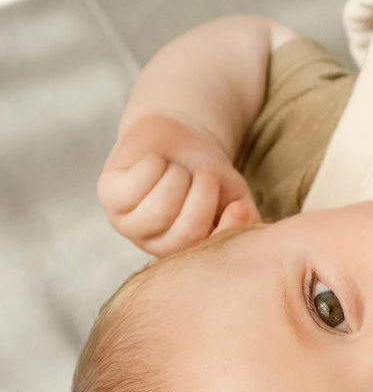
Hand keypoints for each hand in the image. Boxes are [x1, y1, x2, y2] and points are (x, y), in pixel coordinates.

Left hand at [97, 112, 261, 256]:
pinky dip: (153, 164)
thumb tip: (240, 216)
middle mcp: (155, 243)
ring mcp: (128, 222)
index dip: (227, 227)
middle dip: (203, 192)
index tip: (238, 205)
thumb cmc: (207, 173)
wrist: (179, 138)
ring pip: (159, 209)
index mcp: (188, 250)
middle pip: (185, 231)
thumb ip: (245, 217)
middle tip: (204, 174)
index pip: (207, 253)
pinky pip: (135, 185)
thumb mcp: (235, 196)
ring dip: (177, 176)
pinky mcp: (109, 195)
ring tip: (177, 170)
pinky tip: (154, 163)